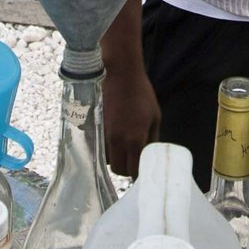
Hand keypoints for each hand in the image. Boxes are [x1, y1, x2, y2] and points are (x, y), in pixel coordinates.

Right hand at [101, 58, 159, 176]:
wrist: (119, 74)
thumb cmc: (141, 94)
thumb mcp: (155, 117)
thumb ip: (153, 139)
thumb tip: (150, 155)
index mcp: (135, 140)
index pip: (133, 171)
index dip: (138, 174)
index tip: (141, 173)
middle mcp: (117, 141)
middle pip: (117, 170)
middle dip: (125, 169)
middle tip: (132, 162)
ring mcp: (103, 135)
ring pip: (106, 159)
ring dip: (114, 158)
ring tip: (122, 149)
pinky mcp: (93, 128)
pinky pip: (98, 147)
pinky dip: (105, 148)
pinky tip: (111, 139)